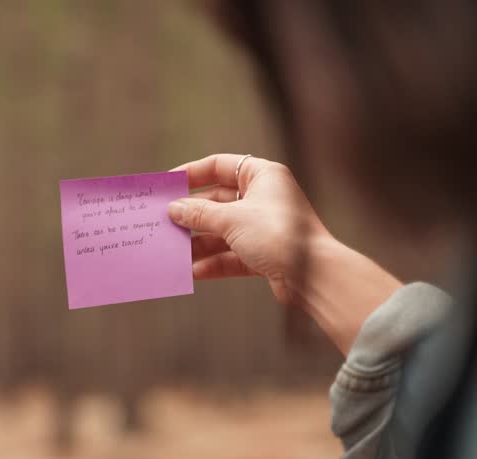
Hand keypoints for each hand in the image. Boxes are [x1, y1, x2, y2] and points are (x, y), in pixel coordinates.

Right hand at [168, 154, 325, 302]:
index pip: (219, 166)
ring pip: (222, 231)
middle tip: (162, 222)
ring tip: (173, 251)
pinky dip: (213, 262)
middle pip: (217, 201)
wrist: (314, 276)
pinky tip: (193, 271)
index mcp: (262, 175)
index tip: (166, 185)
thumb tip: (173, 209)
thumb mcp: (231, 219)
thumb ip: (199, 213)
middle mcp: (264, 198)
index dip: (191, 173)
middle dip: (191, 214)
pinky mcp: (264, 254)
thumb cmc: (278, 235)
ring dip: (198, 242)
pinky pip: (231, 255)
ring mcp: (264, 227)